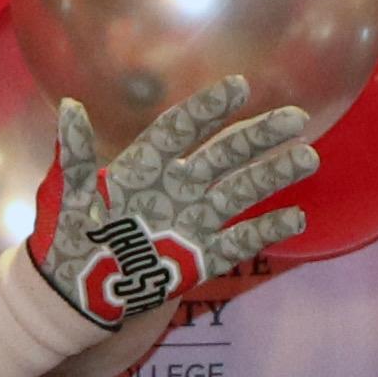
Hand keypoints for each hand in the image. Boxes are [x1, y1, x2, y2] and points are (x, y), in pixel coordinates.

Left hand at [26, 77, 318, 330]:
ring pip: (240, 191)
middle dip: (259, 136)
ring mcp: (194, 219)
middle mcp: (178, 185)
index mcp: (147, 164)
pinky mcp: (203, 256)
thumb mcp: (70, 194)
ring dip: (273, 174)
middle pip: (223, 154)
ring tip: (308, 158)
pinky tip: (296, 218)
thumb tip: (69, 108)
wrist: (78, 289)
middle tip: (295, 117)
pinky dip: (266, 230)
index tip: (238, 87)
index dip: (208, 109)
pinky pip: (240, 240)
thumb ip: (76, 155)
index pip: (181, 129)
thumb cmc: (71, 234)